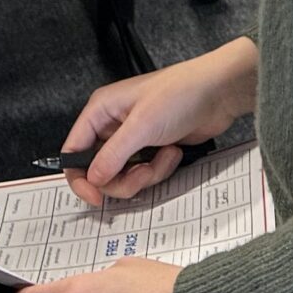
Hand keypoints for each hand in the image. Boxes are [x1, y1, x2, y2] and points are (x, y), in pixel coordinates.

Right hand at [59, 40, 257, 206]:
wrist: (218, 94)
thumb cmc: (179, 95)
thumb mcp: (142, 125)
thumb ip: (113, 155)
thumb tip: (92, 179)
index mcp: (100, 112)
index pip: (73, 150)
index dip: (79, 177)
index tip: (96, 197)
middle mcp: (112, 126)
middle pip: (99, 171)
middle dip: (124, 179)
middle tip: (144, 172)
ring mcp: (133, 140)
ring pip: (123, 177)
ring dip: (146, 174)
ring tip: (165, 156)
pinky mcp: (151, 150)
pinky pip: (144, 175)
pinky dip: (159, 170)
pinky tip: (173, 152)